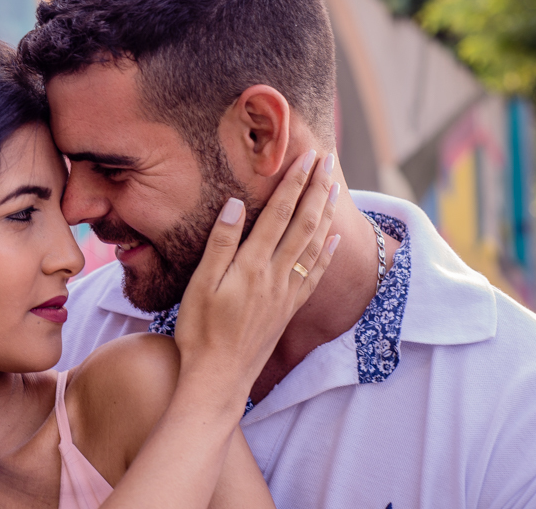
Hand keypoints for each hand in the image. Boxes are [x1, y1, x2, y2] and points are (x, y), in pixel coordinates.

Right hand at [174, 150, 339, 395]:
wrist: (218, 378)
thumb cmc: (199, 330)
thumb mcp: (200, 284)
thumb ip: (220, 243)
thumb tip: (237, 204)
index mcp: (251, 265)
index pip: (278, 215)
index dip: (293, 183)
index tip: (305, 157)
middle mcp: (276, 276)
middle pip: (303, 224)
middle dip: (317, 189)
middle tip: (328, 160)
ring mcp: (286, 293)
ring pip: (314, 245)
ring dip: (326, 213)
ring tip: (335, 187)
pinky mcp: (289, 309)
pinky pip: (315, 273)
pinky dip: (327, 251)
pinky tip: (334, 237)